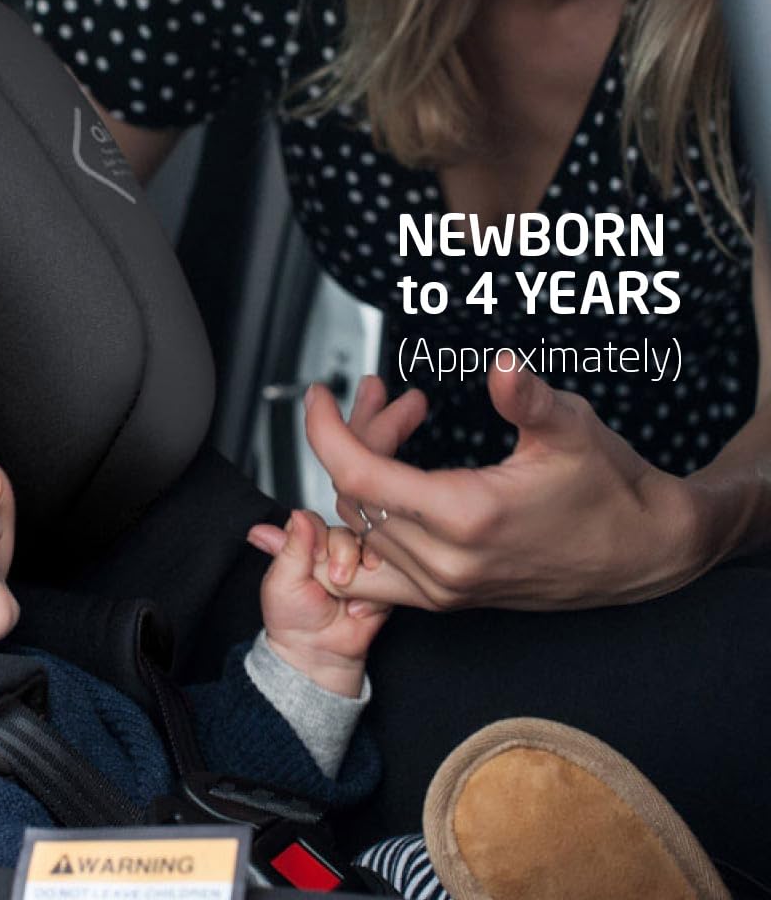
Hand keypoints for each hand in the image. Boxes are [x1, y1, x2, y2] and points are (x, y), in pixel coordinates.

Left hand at [247, 510, 389, 696]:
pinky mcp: (377, 584)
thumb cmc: (292, 619)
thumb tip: (297, 514)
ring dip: (360, 571)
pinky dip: (373, 593)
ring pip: (368, 549)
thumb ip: (291, 546)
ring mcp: (356, 566)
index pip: (314, 520)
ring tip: (346, 593)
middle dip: (342, 554)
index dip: (316, 535)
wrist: (316, 655)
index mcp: (303, 544)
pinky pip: (386, 575)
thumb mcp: (282, 581)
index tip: (314, 558)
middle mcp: (330, 551)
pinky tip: (357, 609)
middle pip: (345, 532)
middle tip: (335, 580)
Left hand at [307, 365, 703, 611]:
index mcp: (468, 517)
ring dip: (365, 470)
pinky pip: (375, 569)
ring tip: (399, 422)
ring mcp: (444, 587)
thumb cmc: (611, 488)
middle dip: (360, 435)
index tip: (318, 394)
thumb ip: (527, 398)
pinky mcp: (447, 596)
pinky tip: (367, 488)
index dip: (326, 430)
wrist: (643, 552)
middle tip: (393, 397)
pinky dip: (359, 528)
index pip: (360, 476)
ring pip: (362, 525)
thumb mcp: (572, 430)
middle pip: (356, 494)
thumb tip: (502, 365)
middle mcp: (446, 563)